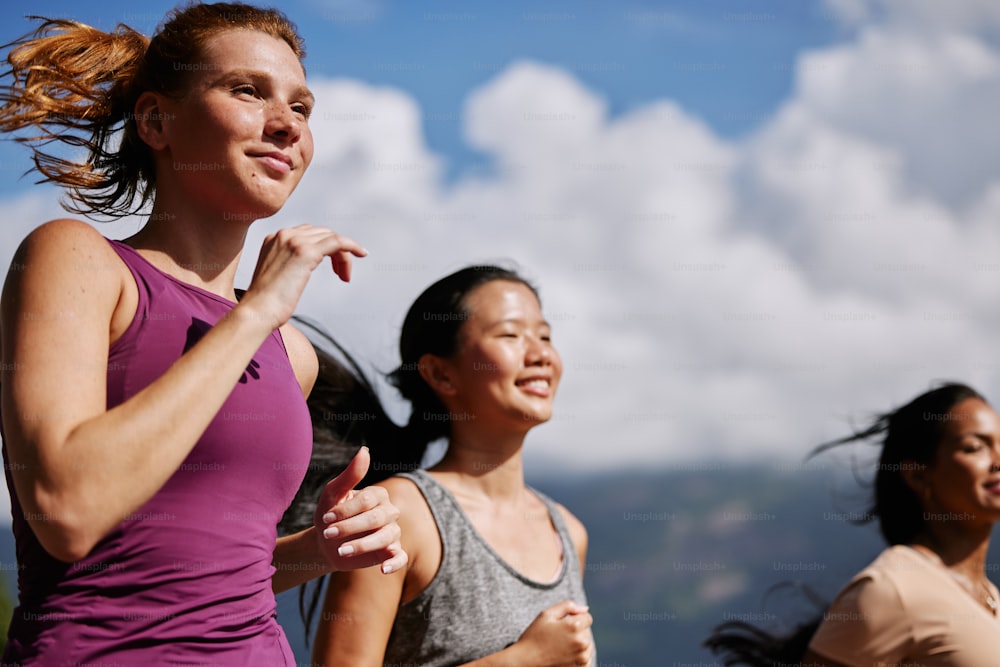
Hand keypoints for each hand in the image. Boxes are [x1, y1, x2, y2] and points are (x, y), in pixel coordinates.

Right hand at [240, 225, 366, 329]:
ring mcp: (294, 241)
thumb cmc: (265, 305)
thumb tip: (300, 273)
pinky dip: (352, 246)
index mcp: (274, 239)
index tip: (335, 265)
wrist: (256, 312)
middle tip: (342, 275)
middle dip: (336, 252)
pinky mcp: (305, 252)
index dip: (326, 247)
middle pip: (322, 234)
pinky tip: (361, 254)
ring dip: (344, 257)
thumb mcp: (277, 278)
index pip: (309, 233)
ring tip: (345, 276)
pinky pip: (337, 241)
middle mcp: (283, 235)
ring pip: (331, 238)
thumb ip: (289, 267)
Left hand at [313, 447, 406, 573]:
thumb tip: (365, 450)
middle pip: (378, 518)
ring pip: (386, 537)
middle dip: (351, 527)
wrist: (325, 544)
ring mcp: (392, 532)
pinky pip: (400, 557)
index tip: (326, 519)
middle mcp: (389, 512)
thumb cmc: (330, 515)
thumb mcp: (333, 494)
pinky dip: (394, 563)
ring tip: (340, 552)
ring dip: (363, 545)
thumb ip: (350, 475)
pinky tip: (382, 569)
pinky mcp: (391, 552)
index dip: (347, 510)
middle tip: (328, 534)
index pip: (368, 500)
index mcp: (378, 495)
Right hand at [515, 600, 593, 665]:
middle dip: (577, 630)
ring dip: (578, 643)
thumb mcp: (546, 615)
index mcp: (574, 626)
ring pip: (588, 644)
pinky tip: (565, 654)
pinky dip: (579, 655)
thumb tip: (585, 609)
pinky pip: (586, 657)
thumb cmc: (534, 636)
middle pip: (587, 631)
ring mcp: (581, 657)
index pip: (587, 617)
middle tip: (559, 635)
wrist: (526, 660)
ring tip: (561, 645)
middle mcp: (581, 642)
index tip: (563, 624)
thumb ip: (567, 606)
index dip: (575, 618)